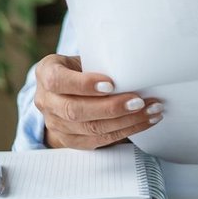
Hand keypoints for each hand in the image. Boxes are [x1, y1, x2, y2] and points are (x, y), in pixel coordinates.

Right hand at [34, 54, 162, 149]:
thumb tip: (135, 68)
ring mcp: (55, 124)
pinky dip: (126, 131)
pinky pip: (99, 140)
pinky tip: (145, 121)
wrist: (64, 92)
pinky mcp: (70, 140)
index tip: (111, 84)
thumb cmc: (80, 69)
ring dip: (126, 121)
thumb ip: (99, 63)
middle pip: (75, 110)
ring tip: (151, 111)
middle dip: (112, 108)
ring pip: (90, 128)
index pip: (57, 81)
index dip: (84, 84)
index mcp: (46, 73)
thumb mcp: (82, 58)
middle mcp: (46, 101)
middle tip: (139, 102)